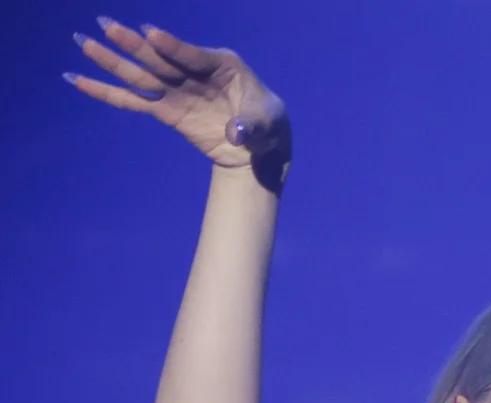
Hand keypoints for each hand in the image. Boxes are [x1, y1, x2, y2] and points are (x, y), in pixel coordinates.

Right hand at [65, 19, 288, 180]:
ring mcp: (178, 90)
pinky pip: (133, 101)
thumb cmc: (268, 124)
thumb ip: (251, 126)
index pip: (192, 55)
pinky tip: (80, 81)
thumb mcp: (267, 124)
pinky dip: (108, 93)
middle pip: (159, 58)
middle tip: (104, 25)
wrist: (260, 146)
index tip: (150, 33)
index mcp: (222, 65)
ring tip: (83, 43)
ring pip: (140, 74)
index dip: (172, 47)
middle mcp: (194, 72)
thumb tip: (235, 133)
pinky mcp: (167, 110)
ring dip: (112, 61)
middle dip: (132, 43)